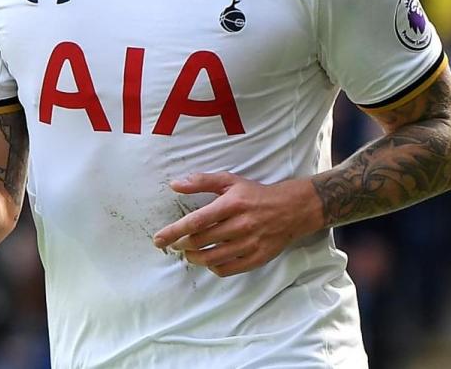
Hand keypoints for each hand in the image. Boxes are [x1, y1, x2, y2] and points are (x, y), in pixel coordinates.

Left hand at [151, 172, 322, 276]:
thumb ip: (201, 182)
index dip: (175, 231)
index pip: (197, 221)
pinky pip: (228, 269)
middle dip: (182, 245)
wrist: (291, 209)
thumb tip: (174, 185)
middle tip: (175, 245)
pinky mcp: (257, 259)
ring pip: (212, 258)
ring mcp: (250, 244)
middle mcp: (241, 224)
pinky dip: (213, 267)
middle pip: (201, 241)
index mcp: (232, 204)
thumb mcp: (230, 181)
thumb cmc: (255, 194)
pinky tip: (209, 260)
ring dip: (194, 258)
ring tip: (188, 253)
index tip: (159, 239)